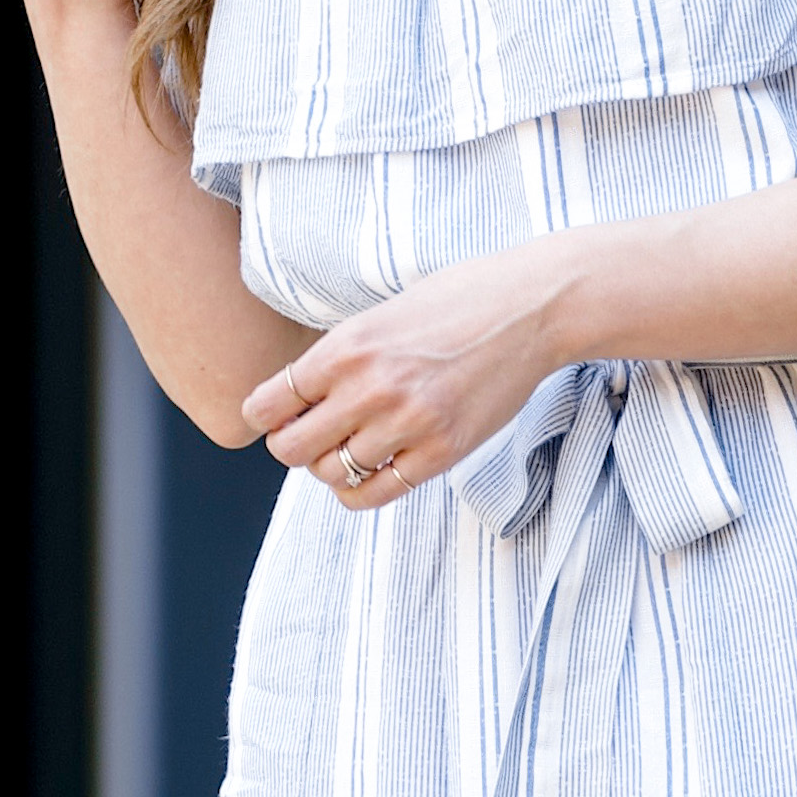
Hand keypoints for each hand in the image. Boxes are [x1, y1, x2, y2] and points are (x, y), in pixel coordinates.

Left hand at [241, 245, 576, 508]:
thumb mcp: (381, 313)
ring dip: (332, 467)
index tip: (279, 415)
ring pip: (332, 474)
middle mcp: (370, 389)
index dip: (266, 415)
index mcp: (346, 347)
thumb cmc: (456, 301)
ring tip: (350, 447)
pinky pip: (375, 494)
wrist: (529, 309)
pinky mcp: (441, 452)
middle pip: (291, 449)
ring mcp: (407, 424)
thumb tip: (296, 399)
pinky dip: (360, 490)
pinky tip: (370, 471)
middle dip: (292, 446)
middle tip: (310, 437)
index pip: (267, 405)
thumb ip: (339, 356)